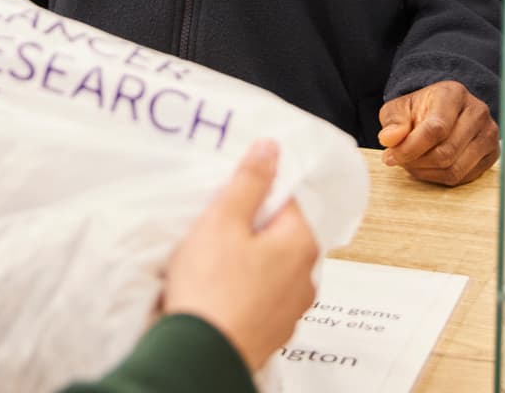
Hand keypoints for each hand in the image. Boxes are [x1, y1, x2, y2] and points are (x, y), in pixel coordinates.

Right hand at [163, 141, 318, 372]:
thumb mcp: (223, 219)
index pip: (286, 199)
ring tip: (209, 261)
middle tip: (214, 228)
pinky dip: (241, 290)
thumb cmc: (211, 288)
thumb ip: (250, 181)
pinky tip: (214, 290)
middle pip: (278, 234)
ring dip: (246, 261)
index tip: (228, 198)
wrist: (199, 355)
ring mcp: (291, 309)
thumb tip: (271, 149)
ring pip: (269, 267)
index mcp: (301, 243)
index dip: (255, 193)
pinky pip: (258, 297)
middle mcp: (306, 277)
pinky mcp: (271, 331)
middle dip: (249, 228)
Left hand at [378, 80, 497, 186]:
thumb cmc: (421, 110)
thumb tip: (389, 139)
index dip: (411, 148)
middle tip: (401, 161)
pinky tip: (428, 167)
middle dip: (417, 162)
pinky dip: (440, 178)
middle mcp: (477, 112)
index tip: (390, 156)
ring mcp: (489, 134)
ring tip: (413, 163)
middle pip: (446, 152)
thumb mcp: (399, 108)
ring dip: (427, 172)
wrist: (444, 111)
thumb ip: (393, 121)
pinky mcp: (492, 154)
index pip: (435, 129)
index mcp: (454, 94)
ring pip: (455, 169)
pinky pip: (464, 177)